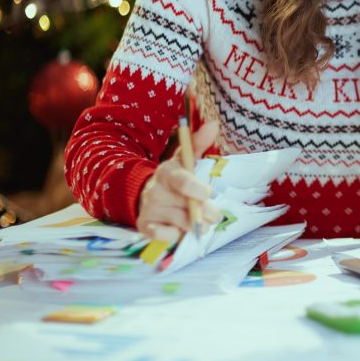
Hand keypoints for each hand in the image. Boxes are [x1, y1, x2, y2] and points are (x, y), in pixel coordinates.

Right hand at [135, 121, 221, 241]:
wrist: (147, 196)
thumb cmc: (175, 178)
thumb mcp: (185, 160)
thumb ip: (198, 144)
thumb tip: (213, 123)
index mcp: (167, 172)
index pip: (180, 180)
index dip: (194, 188)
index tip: (207, 193)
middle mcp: (156, 190)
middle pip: (187, 207)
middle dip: (206, 212)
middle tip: (214, 214)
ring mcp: (149, 209)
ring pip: (182, 223)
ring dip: (196, 225)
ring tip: (198, 220)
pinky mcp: (145, 227)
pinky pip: (167, 237)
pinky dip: (177, 235)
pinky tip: (177, 228)